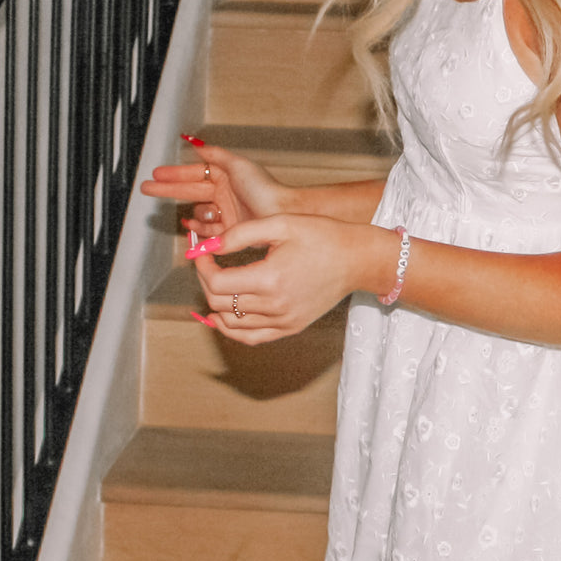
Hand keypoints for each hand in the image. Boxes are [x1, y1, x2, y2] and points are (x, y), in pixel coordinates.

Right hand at [141, 141, 291, 237]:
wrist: (279, 214)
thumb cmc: (264, 189)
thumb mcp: (238, 165)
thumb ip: (215, 154)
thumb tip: (196, 142)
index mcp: (226, 176)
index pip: (194, 173)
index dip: (174, 174)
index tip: (157, 174)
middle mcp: (225, 194)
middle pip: (190, 191)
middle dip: (168, 190)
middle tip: (147, 188)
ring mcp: (227, 213)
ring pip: (199, 213)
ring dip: (192, 214)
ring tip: (186, 216)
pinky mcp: (229, 230)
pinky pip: (207, 230)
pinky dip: (198, 229)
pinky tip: (190, 227)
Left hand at [190, 213, 397, 344]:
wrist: (358, 258)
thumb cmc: (323, 236)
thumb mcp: (281, 223)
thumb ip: (240, 233)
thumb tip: (209, 246)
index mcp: (270, 279)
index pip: (216, 283)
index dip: (201, 266)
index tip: (202, 252)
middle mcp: (275, 306)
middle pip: (219, 303)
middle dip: (205, 281)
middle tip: (207, 262)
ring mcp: (284, 321)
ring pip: (231, 324)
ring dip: (215, 304)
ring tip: (215, 282)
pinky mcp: (291, 327)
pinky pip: (251, 337)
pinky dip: (232, 329)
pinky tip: (222, 315)